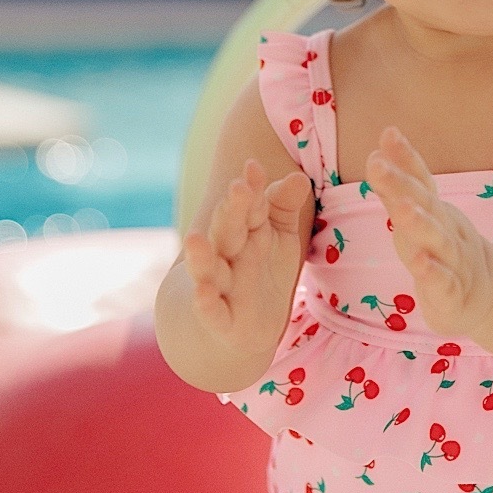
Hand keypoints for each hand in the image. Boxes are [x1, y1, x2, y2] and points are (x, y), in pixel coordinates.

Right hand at [182, 160, 313, 357]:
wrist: (240, 324)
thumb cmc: (260, 270)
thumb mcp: (279, 236)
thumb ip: (284, 206)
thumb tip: (298, 177)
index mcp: (246, 232)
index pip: (249, 207)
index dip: (252, 189)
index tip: (253, 167)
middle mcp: (229, 255)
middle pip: (228, 230)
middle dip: (232, 211)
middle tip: (237, 188)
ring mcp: (222, 287)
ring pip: (209, 269)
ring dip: (202, 256)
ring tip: (194, 237)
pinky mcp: (222, 321)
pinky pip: (211, 312)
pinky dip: (205, 303)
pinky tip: (201, 292)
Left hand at [367, 127, 492, 341]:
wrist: (490, 294)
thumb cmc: (442, 251)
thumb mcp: (421, 218)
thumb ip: (398, 189)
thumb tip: (376, 152)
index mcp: (436, 212)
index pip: (421, 180)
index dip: (405, 158)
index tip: (388, 133)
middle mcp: (447, 231)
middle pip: (425, 204)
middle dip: (401, 184)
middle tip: (377, 165)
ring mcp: (453, 262)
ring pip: (437, 241)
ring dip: (420, 224)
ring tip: (402, 209)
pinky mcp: (452, 296)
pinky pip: (443, 283)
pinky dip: (433, 273)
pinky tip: (420, 263)